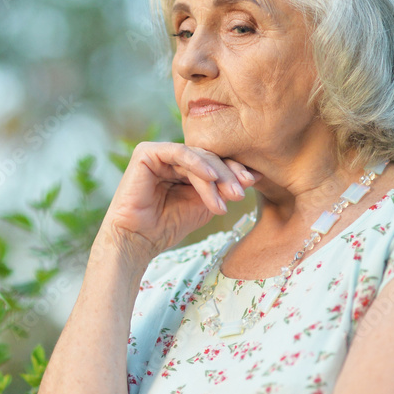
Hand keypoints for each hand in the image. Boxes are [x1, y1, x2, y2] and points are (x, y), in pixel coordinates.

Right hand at [96, 142, 259, 262]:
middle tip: (241, 192)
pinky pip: (179, 153)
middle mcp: (171, 157)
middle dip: (228, 174)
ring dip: (217, 175)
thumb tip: (254, 176)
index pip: (214, 163)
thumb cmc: (167, 226)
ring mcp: (158, 153)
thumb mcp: (204, 206)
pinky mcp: (146, 152)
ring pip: (197, 157)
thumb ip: (223, 190)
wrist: (138, 240)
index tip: (254, 182)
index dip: (235, 171)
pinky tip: (212, 177)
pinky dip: (197, 164)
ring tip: (230, 194)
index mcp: (184, 168)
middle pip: (209, 158)